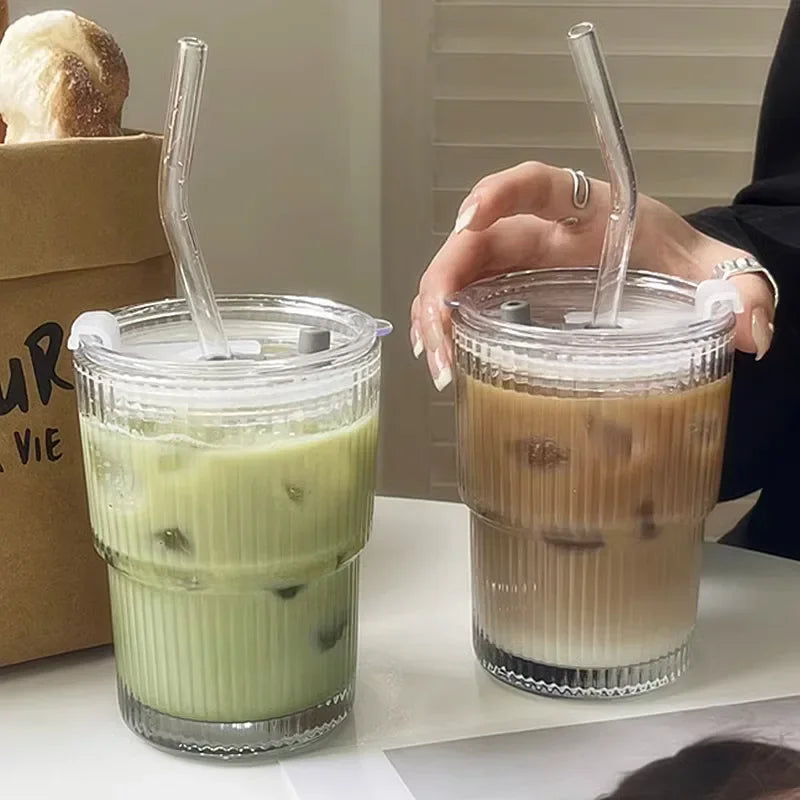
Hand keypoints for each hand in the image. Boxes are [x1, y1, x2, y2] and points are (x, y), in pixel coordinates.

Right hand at [410, 162, 775, 390]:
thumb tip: (752, 332)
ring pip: (459, 275)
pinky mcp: (511, 293)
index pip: (533, 185)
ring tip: (436, 362)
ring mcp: (520, 264)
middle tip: (438, 335)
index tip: (469, 223)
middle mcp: (541, 232)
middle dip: (445, 283)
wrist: (669, 273)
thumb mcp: (712, 270)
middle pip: (475, 242)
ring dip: (436, 314)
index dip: (497, 195)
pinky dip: (447, 325)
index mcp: (586, 212)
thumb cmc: (680, 260)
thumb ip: (740, 291)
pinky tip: (441, 358)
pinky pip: (467, 300)